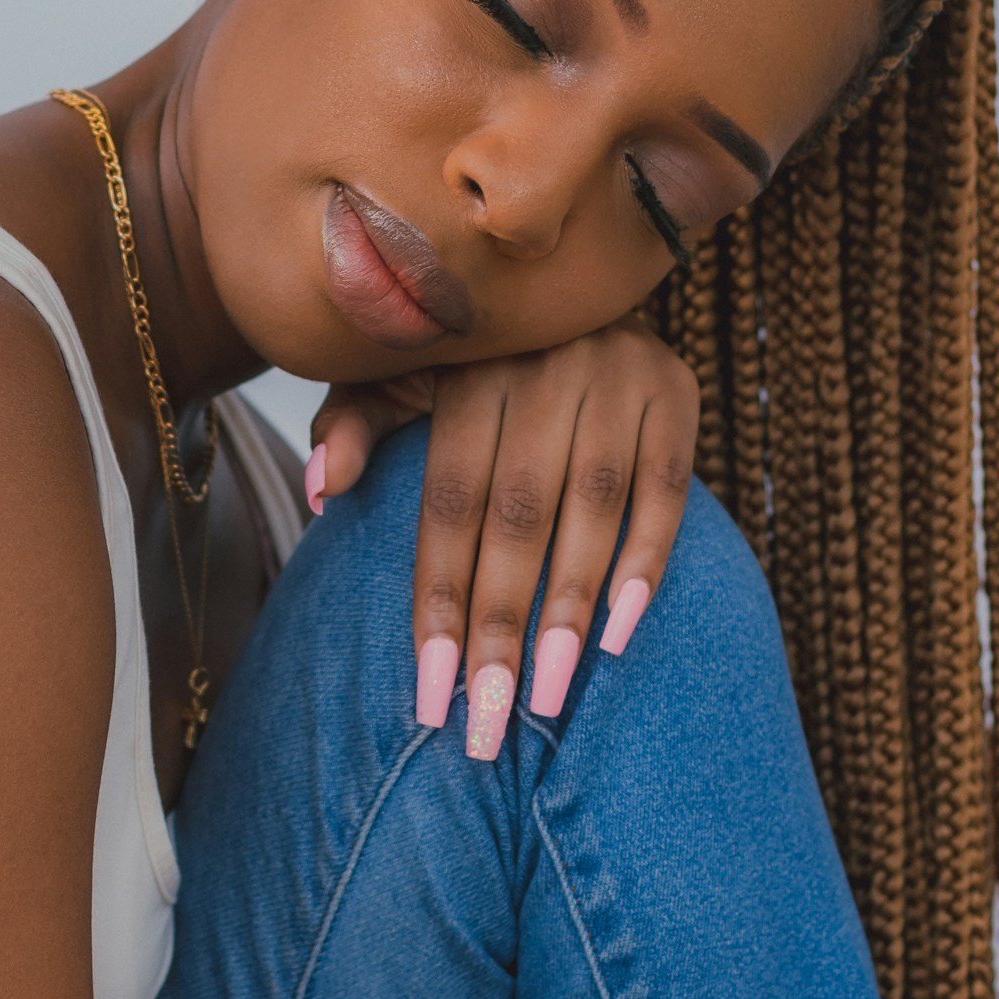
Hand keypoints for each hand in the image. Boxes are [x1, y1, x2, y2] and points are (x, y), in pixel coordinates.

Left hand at [305, 320, 699, 759]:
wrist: (566, 277)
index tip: (429, 695)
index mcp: (469, 362)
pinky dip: (646, 564)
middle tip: (489, 721)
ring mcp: (617, 372)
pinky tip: (617, 636)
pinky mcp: (677, 389)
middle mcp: (544, 362)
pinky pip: (666, 489)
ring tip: (547, 699)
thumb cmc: (465, 354)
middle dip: (501, 624)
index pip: (450, 499)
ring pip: (593, 508)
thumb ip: (352, 424)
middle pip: (517, 514)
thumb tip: (322, 490)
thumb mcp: (396, 371)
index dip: (438, 598)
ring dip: (570, 609)